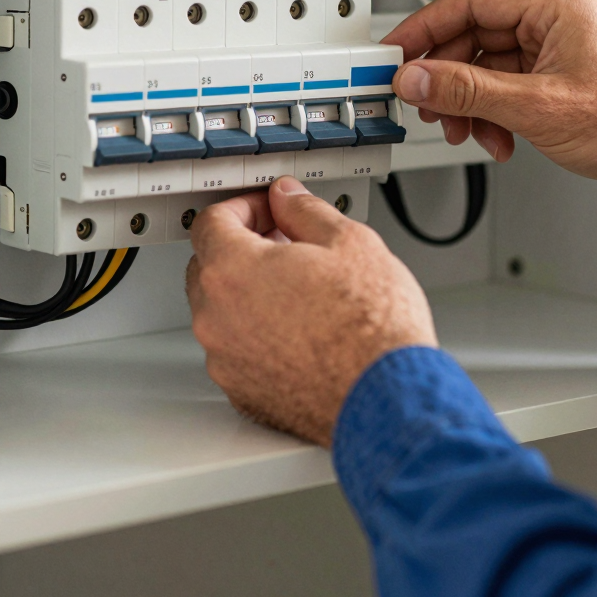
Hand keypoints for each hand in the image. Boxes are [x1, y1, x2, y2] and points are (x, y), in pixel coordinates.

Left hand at [186, 176, 436, 445]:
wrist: (387, 397)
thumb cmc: (371, 328)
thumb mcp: (350, 242)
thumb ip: (306, 212)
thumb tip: (289, 200)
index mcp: (232, 271)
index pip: (211, 223)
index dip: (243, 207)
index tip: (269, 209)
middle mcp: (216, 318)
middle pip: (208, 268)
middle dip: (242, 250)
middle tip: (286, 246)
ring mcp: (226, 361)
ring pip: (223, 313)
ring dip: (250, 295)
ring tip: (302, 292)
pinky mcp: (242, 393)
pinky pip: (238, 352)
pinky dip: (259, 337)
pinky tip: (302, 332)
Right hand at [384, 0, 596, 223]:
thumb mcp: (536, 108)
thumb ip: (468, 92)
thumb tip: (419, 79)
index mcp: (557, 5)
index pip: (471, 1)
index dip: (426, 29)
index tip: (397, 52)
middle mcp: (558, 21)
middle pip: (476, 37)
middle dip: (447, 78)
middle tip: (425, 103)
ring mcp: (559, 51)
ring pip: (489, 68)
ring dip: (471, 103)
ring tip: (466, 131)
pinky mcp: (561, 81)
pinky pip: (509, 89)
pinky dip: (495, 115)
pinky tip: (498, 140)